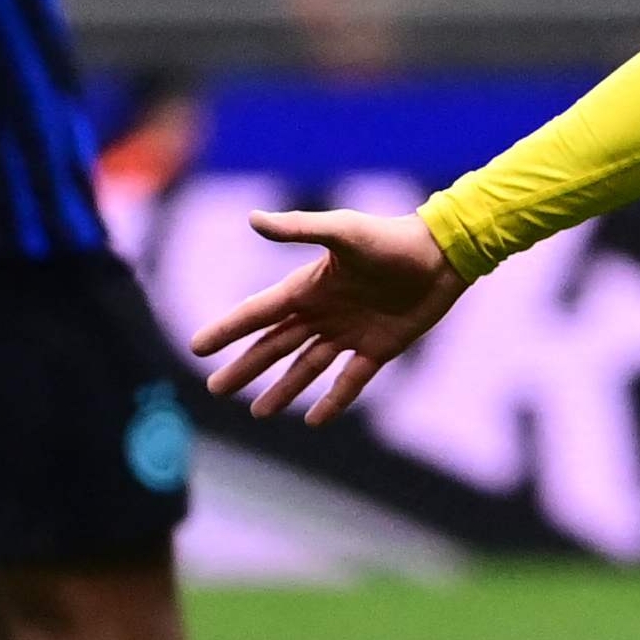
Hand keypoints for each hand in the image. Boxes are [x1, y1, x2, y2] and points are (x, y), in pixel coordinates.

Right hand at [187, 208, 467, 424]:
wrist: (443, 254)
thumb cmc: (392, 238)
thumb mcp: (343, 232)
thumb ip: (299, 229)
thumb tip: (252, 219)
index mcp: (308, 288)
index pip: (257, 313)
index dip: (228, 330)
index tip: (197, 348)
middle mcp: (323, 313)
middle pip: (274, 345)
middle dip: (245, 367)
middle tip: (216, 389)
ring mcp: (350, 332)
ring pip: (306, 367)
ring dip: (282, 389)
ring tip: (257, 412)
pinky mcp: (379, 347)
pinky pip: (350, 380)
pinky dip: (333, 400)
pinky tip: (313, 420)